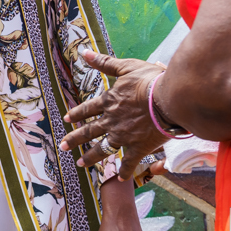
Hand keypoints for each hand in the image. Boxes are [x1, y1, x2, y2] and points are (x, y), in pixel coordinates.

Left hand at [59, 50, 168, 179]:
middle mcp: (111, 120)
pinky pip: (129, 162)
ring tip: (80, 164)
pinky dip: (124, 171)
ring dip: (90, 157)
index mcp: (109, 102)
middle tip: (63, 146)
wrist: (168, 100)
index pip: (88, 109)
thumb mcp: (125, 67)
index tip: (66, 120)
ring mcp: (123, 136)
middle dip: (74, 139)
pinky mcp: (138, 147)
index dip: (76, 114)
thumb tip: (84, 52)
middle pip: (89, 131)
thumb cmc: (150, 81)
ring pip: (102, 148)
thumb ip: (104, 63)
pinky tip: (119, 179)